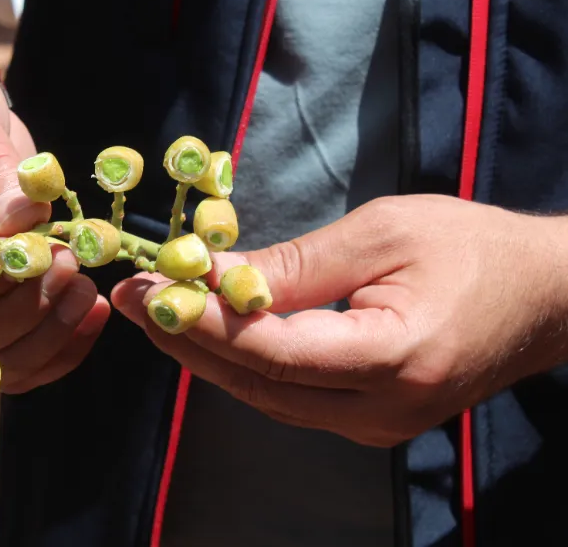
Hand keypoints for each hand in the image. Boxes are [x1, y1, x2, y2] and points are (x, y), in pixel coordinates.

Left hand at [111, 194, 567, 445]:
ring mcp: (376, 424)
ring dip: (205, 354)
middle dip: (185, 340)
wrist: (544, 296)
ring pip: (265, 397)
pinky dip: (243, 364)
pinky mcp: (370, 419)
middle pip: (257, 383)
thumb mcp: (383, 233)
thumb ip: (297, 264)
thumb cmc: (473, 248)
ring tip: (154, 310)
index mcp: (394, 357)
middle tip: (131, 298)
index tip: (145, 288)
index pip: (270, 351)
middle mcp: (381, 409)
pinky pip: (288, 396)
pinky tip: (207, 332)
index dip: (200, 321)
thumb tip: (216, 276)